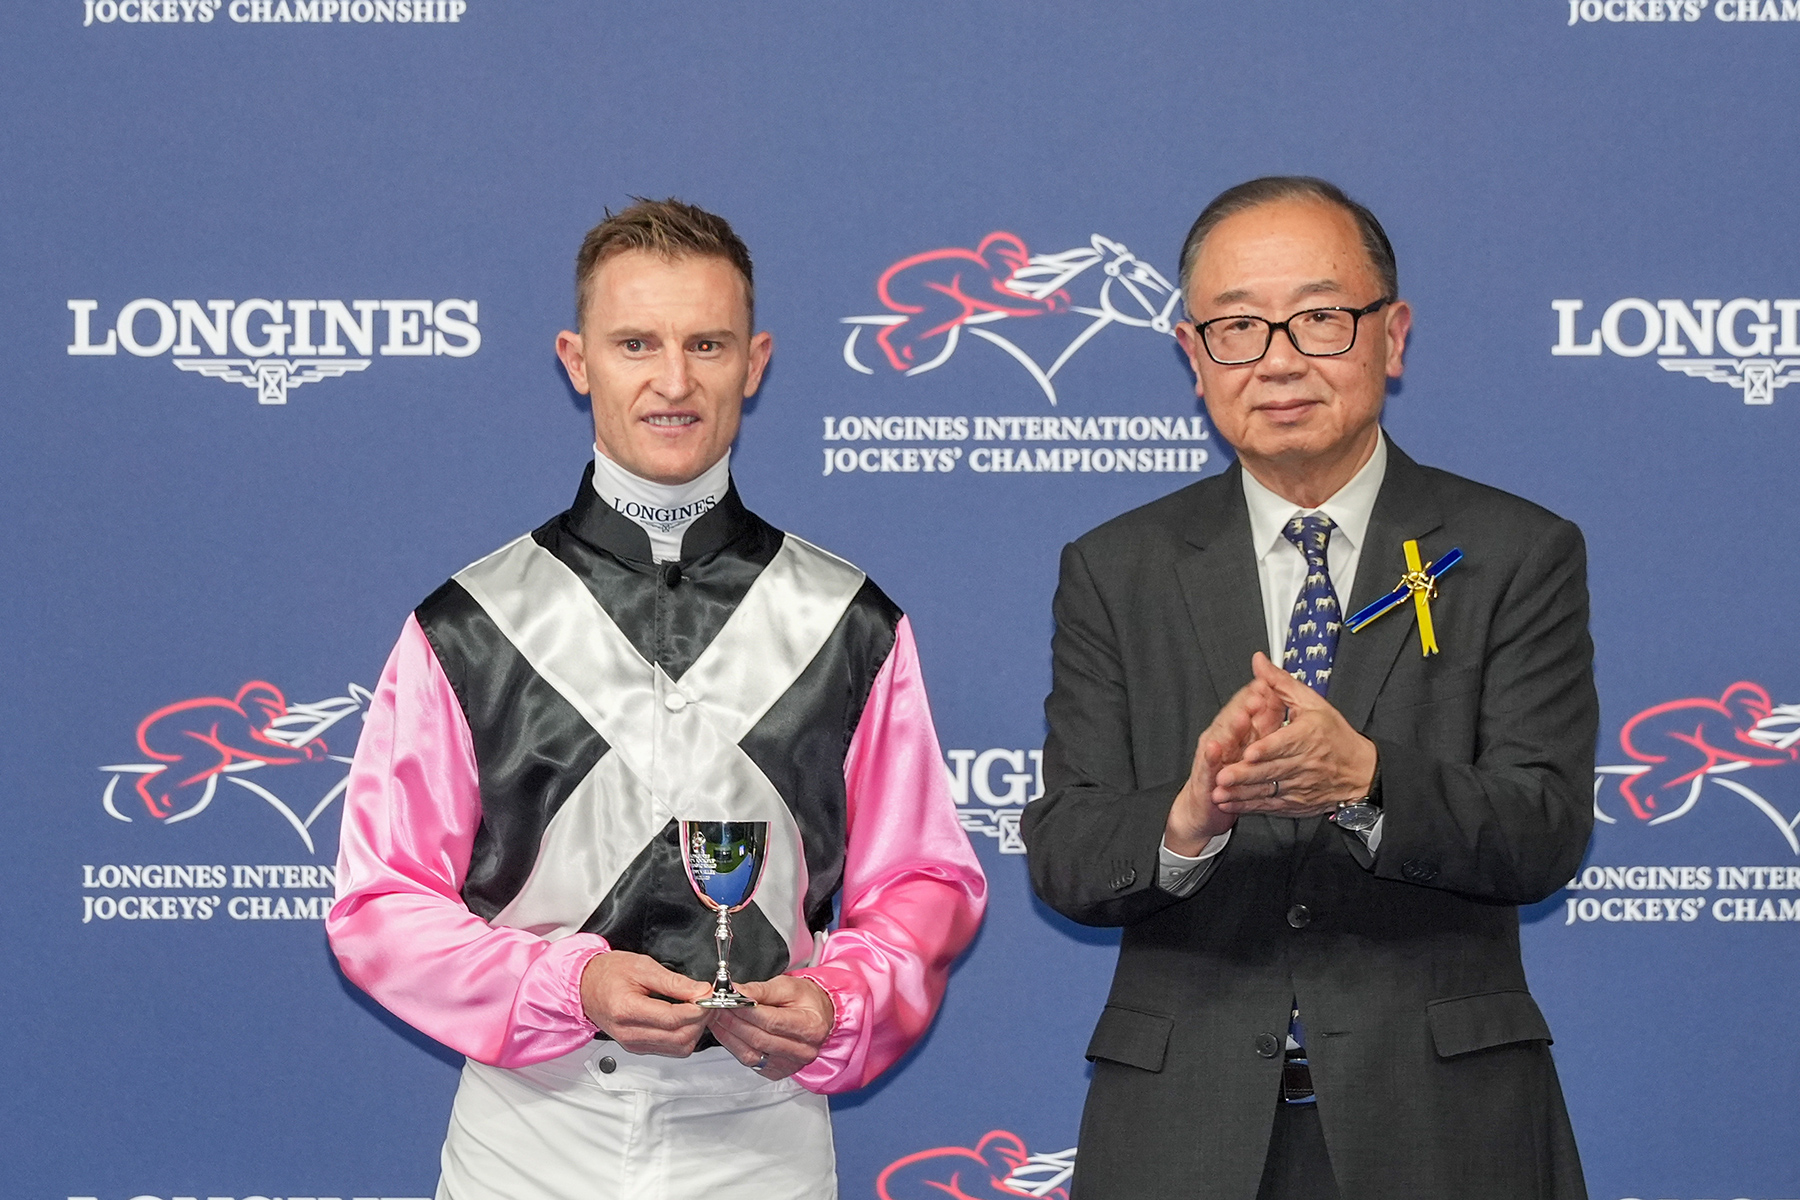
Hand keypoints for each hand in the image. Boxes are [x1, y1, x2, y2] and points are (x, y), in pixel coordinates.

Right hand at [579, 951, 714, 1057]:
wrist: (585, 985)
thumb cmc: (608, 973)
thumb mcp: (643, 967)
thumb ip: (674, 982)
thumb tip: (700, 991)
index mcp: (627, 1010)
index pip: (673, 1018)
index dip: (698, 1009)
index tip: (708, 996)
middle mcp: (629, 1033)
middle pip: (679, 1038)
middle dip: (700, 1020)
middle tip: (706, 1001)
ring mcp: (633, 1044)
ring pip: (678, 1048)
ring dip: (694, 1030)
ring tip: (696, 1009)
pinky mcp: (637, 1047)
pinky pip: (670, 1049)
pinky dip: (683, 1036)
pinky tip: (684, 1019)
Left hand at [708, 975, 834, 1081]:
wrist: (820, 1016)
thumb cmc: (806, 1000)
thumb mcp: (788, 986)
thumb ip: (761, 990)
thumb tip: (736, 992)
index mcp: (810, 1026)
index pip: (771, 1020)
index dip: (745, 1011)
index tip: (727, 999)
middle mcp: (803, 1050)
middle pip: (759, 1038)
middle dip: (733, 1021)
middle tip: (716, 1007)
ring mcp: (791, 1064)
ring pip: (751, 1054)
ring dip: (729, 1035)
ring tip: (717, 1018)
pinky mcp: (778, 1071)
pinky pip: (750, 1061)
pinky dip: (734, 1046)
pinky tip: (727, 1032)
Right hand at [1165, 676, 1283, 854]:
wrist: (1206, 805)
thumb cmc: (1231, 772)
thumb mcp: (1252, 744)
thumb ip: (1266, 719)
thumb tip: (1278, 696)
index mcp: (1239, 730)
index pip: (1247, 706)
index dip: (1258, 694)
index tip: (1268, 682)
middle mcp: (1224, 738)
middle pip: (1234, 717)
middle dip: (1245, 706)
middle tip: (1257, 695)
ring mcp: (1213, 755)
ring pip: (1222, 738)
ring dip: (1230, 727)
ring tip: (1240, 717)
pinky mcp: (1205, 775)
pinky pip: (1209, 766)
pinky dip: (1212, 757)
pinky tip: (1215, 749)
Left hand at [1212, 653, 1377, 817]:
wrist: (1360, 772)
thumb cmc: (1335, 736)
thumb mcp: (1312, 703)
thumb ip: (1281, 683)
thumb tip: (1260, 664)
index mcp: (1307, 736)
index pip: (1285, 743)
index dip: (1266, 749)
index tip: (1249, 753)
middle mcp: (1303, 763)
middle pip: (1270, 770)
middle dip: (1244, 774)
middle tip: (1221, 776)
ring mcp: (1298, 785)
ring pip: (1267, 790)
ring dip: (1241, 793)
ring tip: (1220, 792)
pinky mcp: (1295, 802)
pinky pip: (1269, 805)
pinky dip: (1249, 806)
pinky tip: (1230, 804)